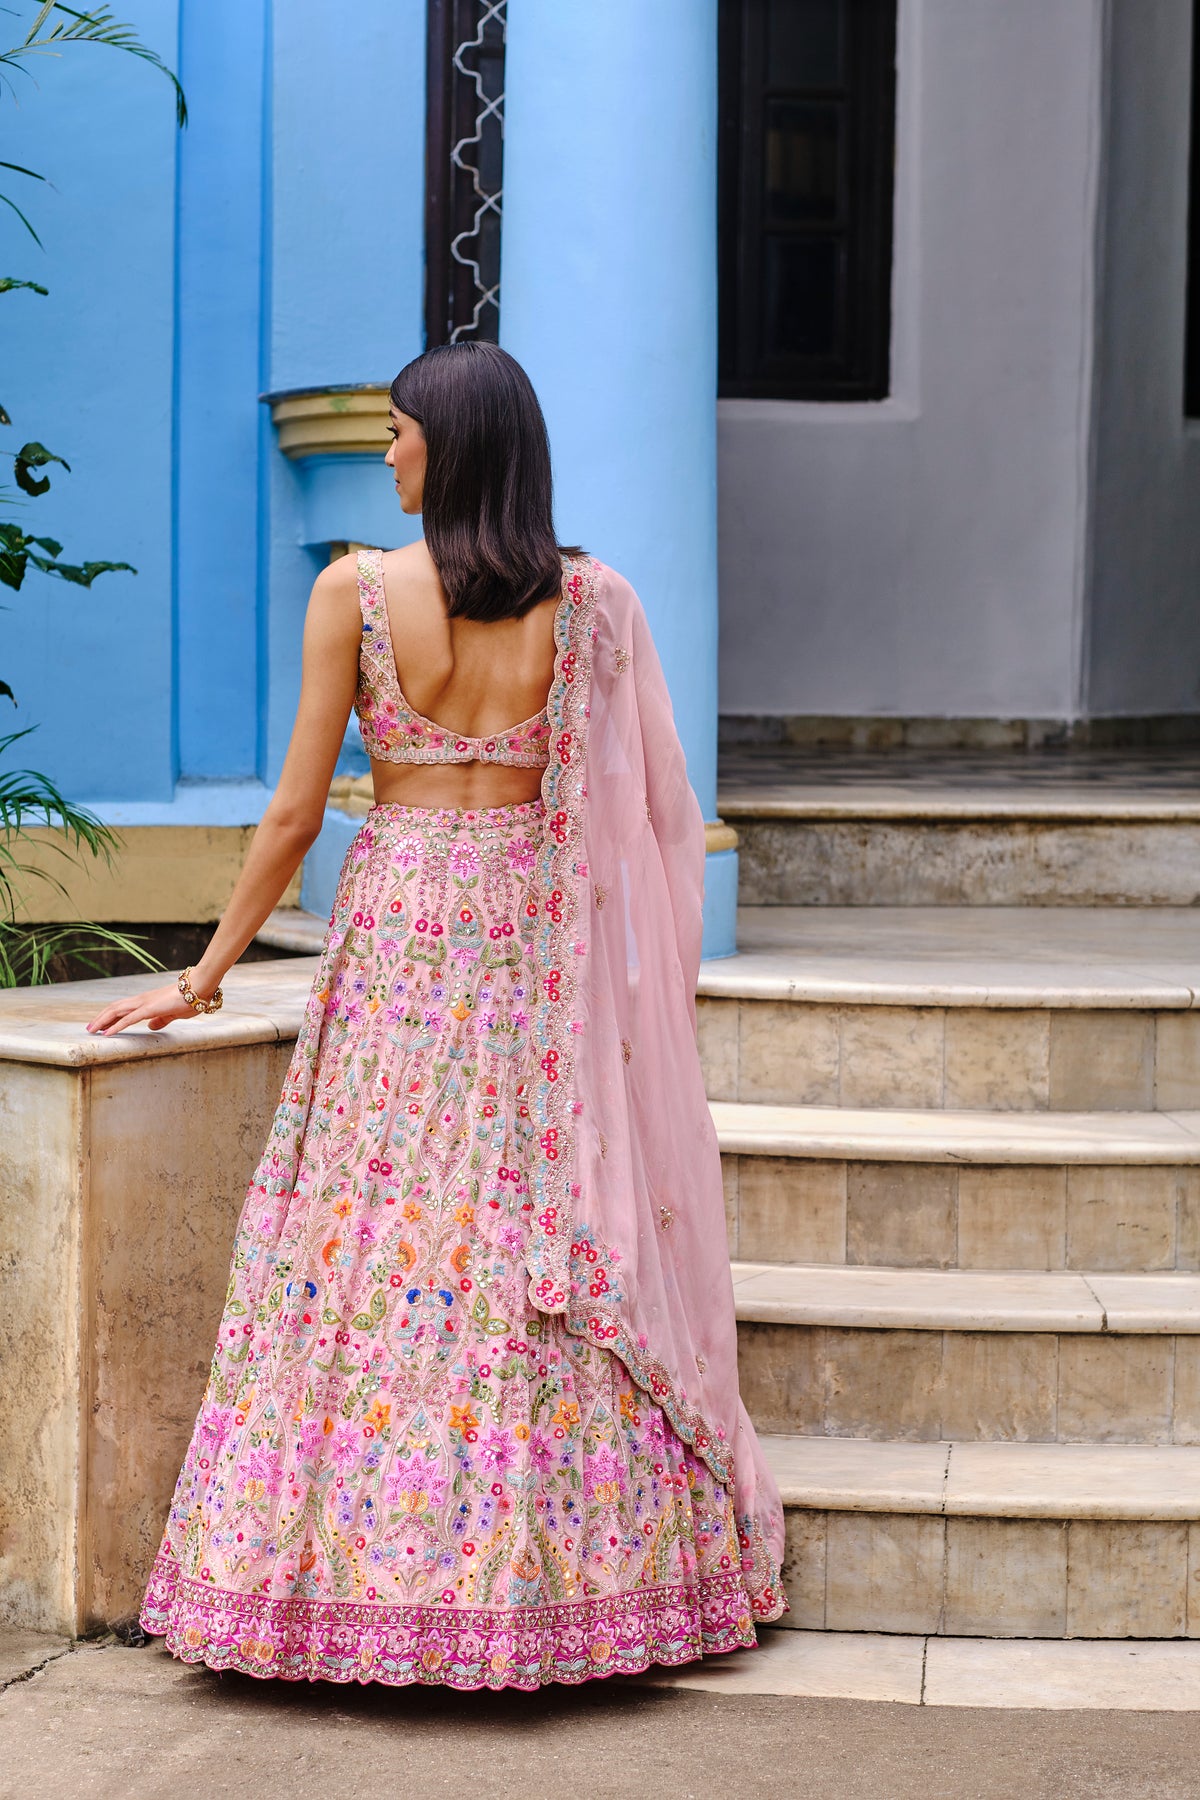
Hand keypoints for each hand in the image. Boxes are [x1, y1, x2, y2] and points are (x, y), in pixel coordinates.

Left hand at [86, 979, 205, 1036]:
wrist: (200, 986)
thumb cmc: (191, 999)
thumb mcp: (174, 1013)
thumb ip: (162, 1020)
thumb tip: (151, 1026)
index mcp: (147, 1002)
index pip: (123, 1009)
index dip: (110, 1016)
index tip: (100, 1025)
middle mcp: (142, 1000)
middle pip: (115, 1008)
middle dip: (101, 1018)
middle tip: (89, 1028)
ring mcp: (144, 1003)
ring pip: (116, 1011)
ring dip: (102, 1020)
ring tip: (91, 1030)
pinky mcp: (149, 1008)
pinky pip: (128, 1019)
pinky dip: (115, 1026)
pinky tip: (107, 1033)